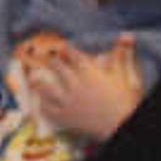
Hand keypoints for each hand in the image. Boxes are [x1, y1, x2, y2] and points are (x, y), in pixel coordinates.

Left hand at [17, 36, 145, 140]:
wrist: (122, 125)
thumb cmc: (124, 100)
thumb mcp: (122, 75)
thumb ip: (121, 54)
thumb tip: (127, 35)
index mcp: (89, 72)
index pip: (71, 54)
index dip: (64, 49)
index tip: (60, 48)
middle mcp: (75, 84)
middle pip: (56, 66)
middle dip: (50, 61)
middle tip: (44, 59)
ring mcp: (68, 101)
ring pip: (46, 88)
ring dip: (38, 83)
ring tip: (33, 79)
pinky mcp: (66, 117)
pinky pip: (48, 110)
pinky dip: (43, 106)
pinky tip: (41, 103)